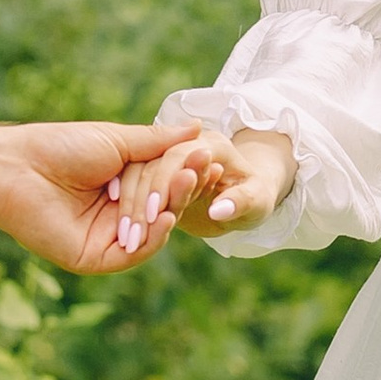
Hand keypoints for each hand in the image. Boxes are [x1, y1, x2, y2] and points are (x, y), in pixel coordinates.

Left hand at [0, 116, 183, 273]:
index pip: (165, 185)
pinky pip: (134, 254)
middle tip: (200, 169)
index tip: (207, 156)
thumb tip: (197, 128)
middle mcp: (119, 215)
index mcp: (124, 187)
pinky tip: (165, 217)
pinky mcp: (96, 258)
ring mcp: (108, 238)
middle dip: (182, 189)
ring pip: (153, 232)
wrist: (18, 168)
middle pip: (163, 209)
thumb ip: (157, 143)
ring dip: (171, 209)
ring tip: (184, 185)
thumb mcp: (117, 141)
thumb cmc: (60, 148)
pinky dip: (153, 238)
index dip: (185, 173)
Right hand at [111, 125, 295, 244]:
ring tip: (126, 235)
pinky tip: (122, 229)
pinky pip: (135, 185)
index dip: (165, 182)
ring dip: (130, 204)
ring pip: (138, 173)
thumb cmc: (257, 196)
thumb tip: (219, 211)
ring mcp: (168, 158)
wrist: (248, 194)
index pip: (178, 156)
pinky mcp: (158, 173)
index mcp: (210, 143)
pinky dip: (128, 206)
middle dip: (141, 196)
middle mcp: (185, 145)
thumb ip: (240, 202)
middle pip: (152, 163)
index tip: (155, 212)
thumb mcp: (257, 200)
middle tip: (133, 229)